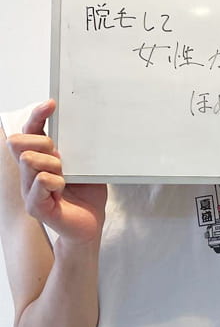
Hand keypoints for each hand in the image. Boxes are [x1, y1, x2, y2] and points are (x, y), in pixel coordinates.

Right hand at [6, 100, 106, 244]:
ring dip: (52, 163)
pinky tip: (63, 187)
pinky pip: (40, 182)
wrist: (91, 223)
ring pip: (30, 160)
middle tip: (61, 157)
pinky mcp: (36, 206)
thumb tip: (84, 125)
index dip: (37, 115)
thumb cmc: (87, 192)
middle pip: (20, 142)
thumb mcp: (86, 164)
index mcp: (41, 158)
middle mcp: (30, 172)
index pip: (31, 131)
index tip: (51, 104)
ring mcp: (29, 189)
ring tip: (65, 176)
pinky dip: (55, 181)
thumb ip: (79, 148)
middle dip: (42, 142)